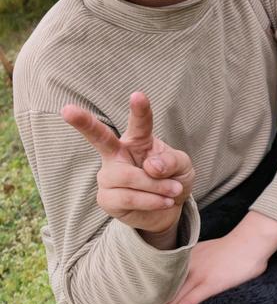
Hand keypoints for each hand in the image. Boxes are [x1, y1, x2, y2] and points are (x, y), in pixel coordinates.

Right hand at [63, 92, 193, 238]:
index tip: (138, 95)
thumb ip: (171, 161)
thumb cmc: (172, 179)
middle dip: (83, 123)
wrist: (168, 209)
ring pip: (128, 177)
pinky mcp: (106, 198)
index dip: (139, 110)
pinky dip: (151, 200)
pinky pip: (128, 197)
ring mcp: (109, 175)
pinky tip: (163, 202)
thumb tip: (151, 166)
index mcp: (138, 140)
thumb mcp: (182, 166)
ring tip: (172, 191)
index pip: (139, 123)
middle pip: (99, 138)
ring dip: (156, 186)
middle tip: (67, 109)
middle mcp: (117, 154)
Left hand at [130, 211, 276, 303]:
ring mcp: (195, 276)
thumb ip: (198, 264)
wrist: (252, 240)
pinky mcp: (209, 284)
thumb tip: (195, 276)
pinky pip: (187, 303)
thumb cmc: (237, 248)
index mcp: (182, 263)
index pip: (159, 290)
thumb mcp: (210, 254)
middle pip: (159, 299)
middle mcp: (184, 270)